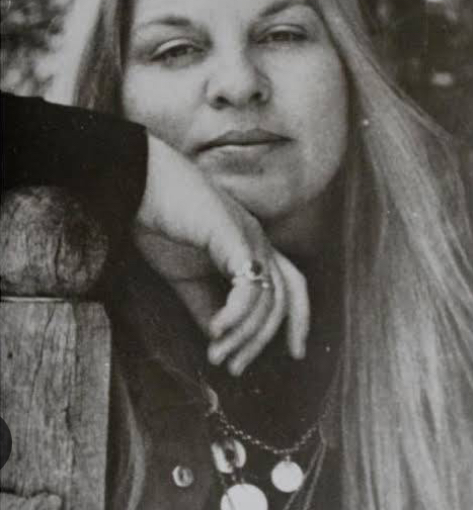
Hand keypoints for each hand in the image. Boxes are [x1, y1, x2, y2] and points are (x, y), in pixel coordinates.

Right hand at [136, 134, 310, 373]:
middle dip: (261, 340)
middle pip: (283, 299)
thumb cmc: (162, 225)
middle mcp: (258, 240)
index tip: (294, 353)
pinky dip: (236, 315)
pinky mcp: (233, 234)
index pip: (292, 286)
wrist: (139, 186)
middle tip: (236, 367)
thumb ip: (205, 304)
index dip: (299, 320)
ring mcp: (249, 236)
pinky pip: (248, 285)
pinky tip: (216, 331)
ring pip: (267, 298)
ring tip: (217, 356)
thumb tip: (218, 340)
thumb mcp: (186, 277)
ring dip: (244, 335)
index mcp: (251, 247)